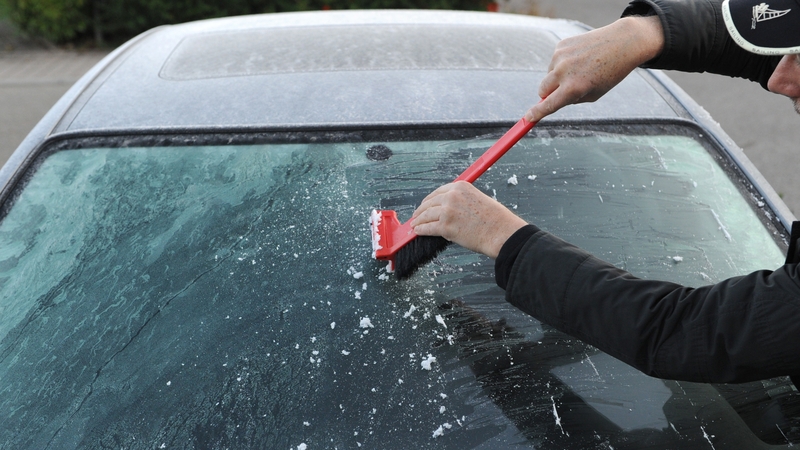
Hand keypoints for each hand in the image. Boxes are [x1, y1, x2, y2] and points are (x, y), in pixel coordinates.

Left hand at [410, 181, 527, 258]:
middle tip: (417, 215)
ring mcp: (447, 211)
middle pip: (429, 202)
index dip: (429, 200)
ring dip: (418, 221)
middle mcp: (452, 196)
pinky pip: (428, 228)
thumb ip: (463, 201)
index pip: (438, 192)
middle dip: (421, 210)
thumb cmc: (495, 219)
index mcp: (461, 187)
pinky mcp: (445, 227)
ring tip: (415, 224)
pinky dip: (421, 230)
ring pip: (426, 215)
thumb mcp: (479, 199)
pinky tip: (418, 231)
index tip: (425, 204)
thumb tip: (450, 209)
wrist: (500, 232)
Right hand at [525, 15, 664, 122]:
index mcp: (574, 88)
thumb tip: (549, 99)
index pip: (547, 105)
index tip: (528, 119)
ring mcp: (560, 57)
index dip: (536, 114)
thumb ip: (570, 98)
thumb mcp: (593, 94)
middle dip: (548, 94)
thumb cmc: (610, 73)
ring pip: (549, 75)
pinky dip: (563, 63)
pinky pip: (554, 61)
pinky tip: (580, 58)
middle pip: (542, 90)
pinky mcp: (561, 45)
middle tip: (563, 91)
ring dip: (558, 76)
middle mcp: (564, 72)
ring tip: (581, 68)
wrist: (622, 43)